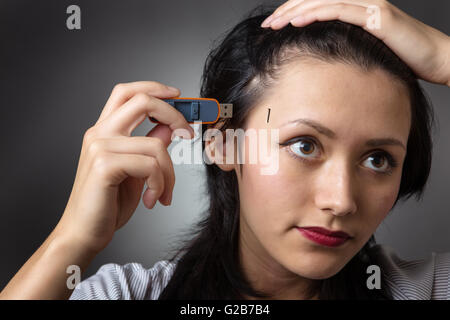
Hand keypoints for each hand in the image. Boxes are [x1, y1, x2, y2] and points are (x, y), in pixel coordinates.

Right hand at [55, 81, 194, 253]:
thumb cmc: (108, 203)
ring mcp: (100, 147)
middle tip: (188, 133)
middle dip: (174, 113)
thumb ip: (150, 146)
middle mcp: (99, 133)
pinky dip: (160, 184)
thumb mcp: (136, 171)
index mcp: (104, 131)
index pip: (127, 92)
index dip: (154, 88)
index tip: (178, 96)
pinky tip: (152, 200)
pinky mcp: (104, 166)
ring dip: (169, 173)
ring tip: (163, 193)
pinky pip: (150, 166)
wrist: (83, 233)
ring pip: (156, 145)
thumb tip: (171, 128)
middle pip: (142, 101)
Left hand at [261, 0, 449, 85]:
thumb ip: (346, 47)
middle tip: (267, 25)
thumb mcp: (366, 50)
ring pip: (324, 1)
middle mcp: (362, 1)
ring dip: (295, 11)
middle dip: (287, 11)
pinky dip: (317, 13)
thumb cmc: (403, 58)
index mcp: (357, 8)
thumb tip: (322, 59)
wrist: (437, 59)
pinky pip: (341, 10)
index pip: (318, 4)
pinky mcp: (378, 16)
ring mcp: (370, 5)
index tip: (273, 26)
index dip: (294, 12)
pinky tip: (298, 22)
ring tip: (275, 23)